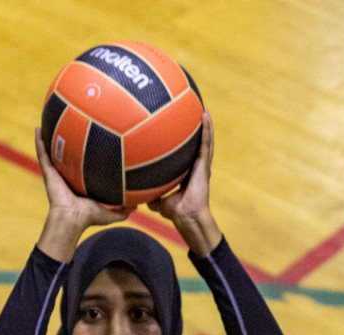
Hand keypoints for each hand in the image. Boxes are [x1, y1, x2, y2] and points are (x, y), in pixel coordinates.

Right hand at [34, 127, 133, 261]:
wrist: (71, 219)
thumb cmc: (88, 217)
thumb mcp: (110, 212)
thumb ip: (123, 209)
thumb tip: (138, 205)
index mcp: (78, 182)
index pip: (81, 166)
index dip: (85, 154)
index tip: (90, 141)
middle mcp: (66, 175)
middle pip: (66, 155)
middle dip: (67, 141)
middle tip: (71, 124)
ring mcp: (56, 172)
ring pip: (51, 150)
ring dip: (49, 137)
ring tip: (49, 120)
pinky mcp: (48, 171)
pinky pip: (42, 153)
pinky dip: (38, 141)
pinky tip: (37, 128)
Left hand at [145, 112, 221, 256]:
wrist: (187, 217)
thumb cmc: (176, 212)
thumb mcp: (159, 201)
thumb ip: (151, 195)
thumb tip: (136, 194)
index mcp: (188, 172)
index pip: (187, 153)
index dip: (186, 142)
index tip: (182, 128)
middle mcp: (196, 166)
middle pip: (198, 143)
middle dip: (198, 129)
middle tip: (194, 112)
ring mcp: (202, 165)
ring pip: (205, 140)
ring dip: (205, 125)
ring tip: (202, 109)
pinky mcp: (204, 165)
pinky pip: (206, 143)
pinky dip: (206, 129)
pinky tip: (205, 115)